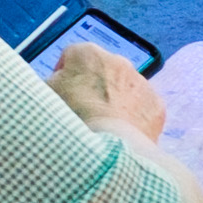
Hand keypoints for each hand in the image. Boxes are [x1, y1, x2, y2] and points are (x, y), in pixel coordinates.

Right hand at [47, 38, 168, 140]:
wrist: (109, 148)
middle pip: (102, 71)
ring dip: (115, 100)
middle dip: (94, 86)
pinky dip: (134, 116)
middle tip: (83, 109)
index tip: (62, 90)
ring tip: (103, 124)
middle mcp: (118, 61)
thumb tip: (54, 83)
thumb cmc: (74, 118)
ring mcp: (140, 82)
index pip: (72, 56)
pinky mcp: (156, 104)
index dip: (64, 74)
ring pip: (125, 88)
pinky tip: (122, 131)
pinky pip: (142, 107)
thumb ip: (51, 82)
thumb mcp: (47, 94)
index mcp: (88, 54)